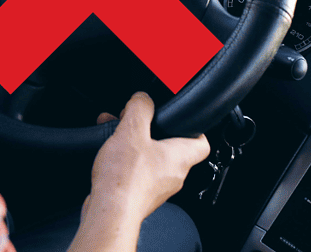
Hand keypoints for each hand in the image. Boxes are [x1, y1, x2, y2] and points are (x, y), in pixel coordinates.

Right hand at [87, 92, 210, 223]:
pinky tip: (108, 155)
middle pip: (171, 148)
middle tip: (136, 122)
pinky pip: (137, 173)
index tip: (183, 119)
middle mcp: (173, 175)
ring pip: (150, 159)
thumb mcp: (132, 130)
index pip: (202, 143)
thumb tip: (142, 98)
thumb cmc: (125, 180)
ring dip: (134, 144)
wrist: (109, 213)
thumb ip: (140, 108)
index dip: (195, 128)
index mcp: (180, 157)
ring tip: (115, 134)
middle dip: (151, 132)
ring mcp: (157, 189)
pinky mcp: (140, 197)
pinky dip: (124, 161)